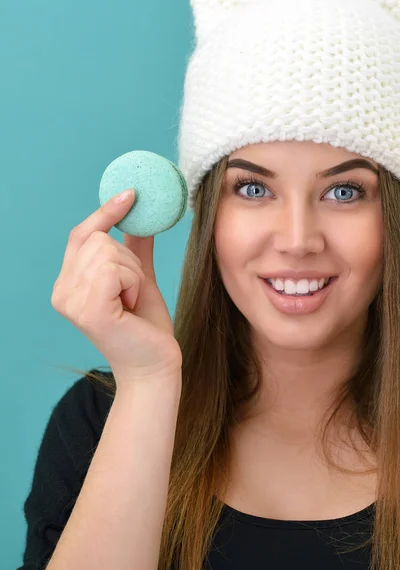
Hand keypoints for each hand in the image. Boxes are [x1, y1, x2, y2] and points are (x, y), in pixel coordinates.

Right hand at [51, 190, 182, 384]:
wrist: (156, 365)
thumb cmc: (146, 326)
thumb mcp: (140, 279)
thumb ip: (134, 249)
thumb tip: (139, 215)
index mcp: (69, 283)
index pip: (82, 235)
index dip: (105, 212)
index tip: (131, 194)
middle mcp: (62, 291)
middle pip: (99, 239)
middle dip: (129, 261)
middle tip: (133, 292)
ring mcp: (71, 301)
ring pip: (109, 252)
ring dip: (133, 274)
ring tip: (131, 302)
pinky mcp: (88, 310)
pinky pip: (115, 270)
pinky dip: (133, 283)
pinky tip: (130, 306)